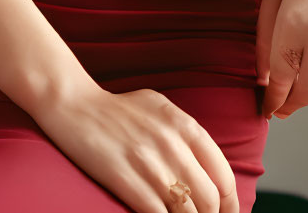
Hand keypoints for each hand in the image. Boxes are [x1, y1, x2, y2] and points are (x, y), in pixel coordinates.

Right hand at [34, 80, 239, 212]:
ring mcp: (151, 165)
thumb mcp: (161, 108)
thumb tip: (209, 166)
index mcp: (186, 126)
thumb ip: (187, 133)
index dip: (231, 203)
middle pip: (210, 200)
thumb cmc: (119, 108)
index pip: (224, 175)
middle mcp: (174, 145)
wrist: (76, 105)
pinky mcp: (128, 181)